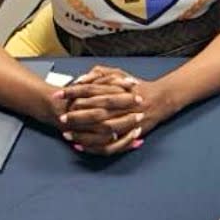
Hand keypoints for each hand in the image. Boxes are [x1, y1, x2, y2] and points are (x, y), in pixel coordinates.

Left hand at [51, 66, 177, 156]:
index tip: (59, 94)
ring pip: (101, 129)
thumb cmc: (137, 87)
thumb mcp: (120, 74)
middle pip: (95, 110)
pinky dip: (94, 146)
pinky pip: (109, 143)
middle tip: (62, 117)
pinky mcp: (128, 133)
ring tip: (67, 134)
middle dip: (76, 115)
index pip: (91, 89)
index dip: (74, 92)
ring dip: (83, 133)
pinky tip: (81, 146)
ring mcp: (126, 120)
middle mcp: (122, 104)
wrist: (160, 99)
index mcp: (118, 88)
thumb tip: (82, 78)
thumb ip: (101, 73)